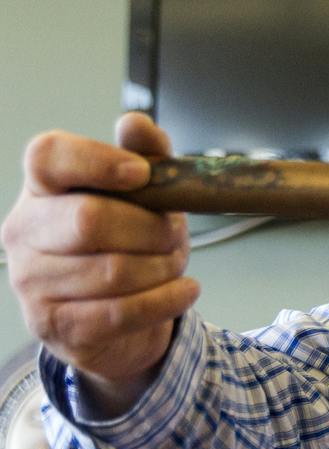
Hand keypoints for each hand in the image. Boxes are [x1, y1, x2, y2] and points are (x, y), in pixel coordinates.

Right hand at [2, 112, 199, 413]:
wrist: (119, 316)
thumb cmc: (130, 240)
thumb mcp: (146, 194)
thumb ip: (146, 154)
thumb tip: (134, 123)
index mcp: (42, 187)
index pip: (48, 157)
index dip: (97, 160)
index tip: (142, 173)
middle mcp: (24, 230)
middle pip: (90, 219)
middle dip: (150, 228)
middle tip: (174, 233)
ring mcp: (30, 281)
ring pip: (112, 271)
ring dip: (162, 267)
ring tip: (172, 263)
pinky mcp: (53, 325)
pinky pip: (120, 312)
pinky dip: (166, 300)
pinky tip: (184, 290)